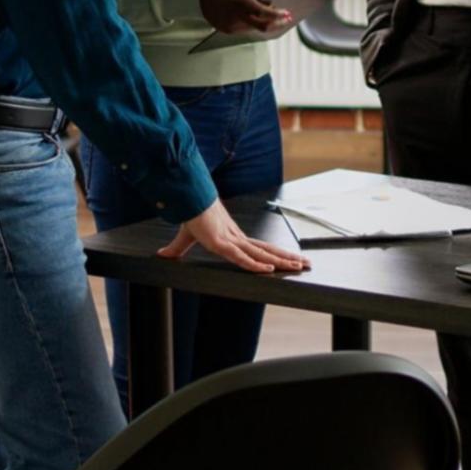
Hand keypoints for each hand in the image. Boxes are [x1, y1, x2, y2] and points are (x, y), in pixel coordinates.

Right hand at [159, 199, 309, 273]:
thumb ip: (177, 249)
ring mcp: (232, 241)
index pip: (261, 249)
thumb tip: (163, 255)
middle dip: (288, 258)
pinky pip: (241, 257)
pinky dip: (255, 264)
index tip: (293, 259)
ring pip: (261, 255)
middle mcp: (239, 239)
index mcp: (235, 238)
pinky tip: (268, 269)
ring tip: (299, 266)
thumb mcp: (185, 238)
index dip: (277, 255)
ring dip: (281, 261)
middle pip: (268, 251)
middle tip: (307, 264)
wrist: (187, 200)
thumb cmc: (190, 215)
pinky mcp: (222, 243)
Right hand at [199, 0, 289, 34]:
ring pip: (255, 28)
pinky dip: (253, 23)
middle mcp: (236, 16)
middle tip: (286, 18)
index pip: (263, 12)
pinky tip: (254, 15)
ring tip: (269, 12)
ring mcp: (231, 25)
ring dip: (265, 22)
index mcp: (240, 2)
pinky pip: (246, 29)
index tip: (287, 13)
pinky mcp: (228, 30)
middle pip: (262, 26)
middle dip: (277, 23)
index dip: (277, 14)